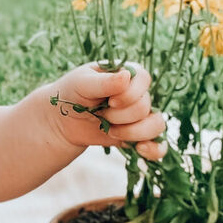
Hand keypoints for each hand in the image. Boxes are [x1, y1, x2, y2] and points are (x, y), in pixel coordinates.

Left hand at [48, 62, 166, 160]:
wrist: (64, 119)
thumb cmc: (72, 93)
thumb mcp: (81, 83)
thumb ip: (104, 82)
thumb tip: (127, 76)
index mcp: (128, 73)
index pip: (143, 79)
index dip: (129, 94)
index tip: (109, 102)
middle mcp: (140, 93)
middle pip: (145, 107)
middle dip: (119, 116)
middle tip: (101, 114)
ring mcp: (142, 115)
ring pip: (156, 125)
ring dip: (131, 132)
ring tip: (110, 131)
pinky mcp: (140, 135)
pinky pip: (158, 146)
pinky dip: (154, 150)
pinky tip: (140, 150)